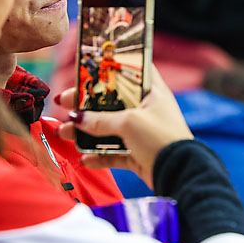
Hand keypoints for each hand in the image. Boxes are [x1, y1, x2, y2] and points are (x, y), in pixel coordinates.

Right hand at [56, 69, 191, 189]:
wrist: (180, 175)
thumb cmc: (162, 139)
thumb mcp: (129, 123)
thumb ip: (100, 120)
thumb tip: (77, 119)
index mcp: (152, 93)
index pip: (131, 71)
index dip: (110, 67)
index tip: (88, 68)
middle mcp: (147, 110)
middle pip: (111, 102)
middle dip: (86, 104)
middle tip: (64, 103)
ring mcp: (142, 133)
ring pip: (109, 129)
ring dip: (86, 132)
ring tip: (64, 134)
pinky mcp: (138, 155)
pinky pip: (113, 153)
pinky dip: (98, 156)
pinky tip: (84, 159)